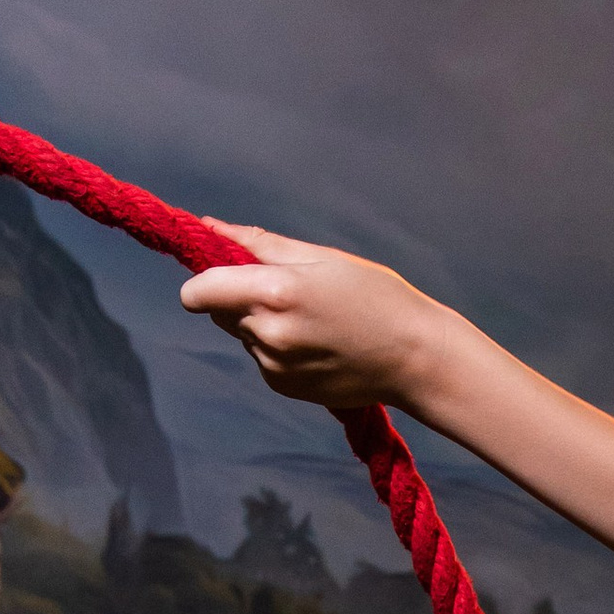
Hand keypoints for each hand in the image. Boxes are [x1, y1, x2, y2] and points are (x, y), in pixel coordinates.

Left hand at [180, 225, 439, 407]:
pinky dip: (277, 347)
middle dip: (239, 297)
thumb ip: (259, 243)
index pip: (198, 292)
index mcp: (274, 292)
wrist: (415, 358)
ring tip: (313, 319)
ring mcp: (273, 365)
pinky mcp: (282, 386)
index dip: (203, 281)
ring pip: (241, 333)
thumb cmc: (376, 297)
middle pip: (218, 310)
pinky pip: (261, 357)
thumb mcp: (322, 257)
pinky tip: (317, 342)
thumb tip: (210, 227)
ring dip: (261, 323)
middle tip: (289, 290)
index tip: (225, 273)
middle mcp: (267, 333)